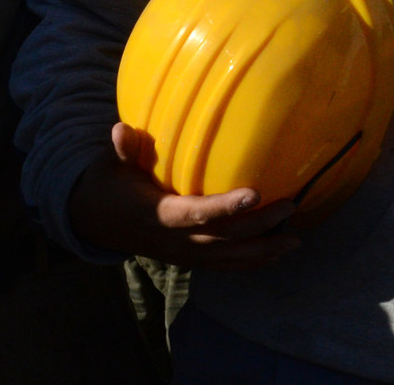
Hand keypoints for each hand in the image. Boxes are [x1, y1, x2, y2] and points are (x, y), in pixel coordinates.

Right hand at [67, 123, 300, 269]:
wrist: (99, 224)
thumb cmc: (111, 186)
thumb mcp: (113, 166)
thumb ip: (124, 150)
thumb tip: (121, 128)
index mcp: (160, 215)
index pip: (197, 213)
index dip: (226, 207)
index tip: (255, 194)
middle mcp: (176, 240)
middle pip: (224, 239)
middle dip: (259, 226)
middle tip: (291, 206)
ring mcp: (184, 254)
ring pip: (229, 258)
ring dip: (263, 252)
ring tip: (295, 241)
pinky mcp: (190, 260)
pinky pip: (224, 265)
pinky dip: (251, 262)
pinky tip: (277, 254)